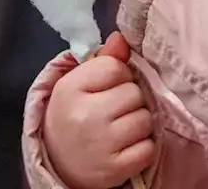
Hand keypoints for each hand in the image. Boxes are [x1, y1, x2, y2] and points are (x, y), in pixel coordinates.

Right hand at [45, 32, 155, 188]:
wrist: (59, 164)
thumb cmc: (75, 115)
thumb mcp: (79, 83)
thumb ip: (103, 59)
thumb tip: (121, 38)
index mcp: (70, 89)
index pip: (116, 67)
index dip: (119, 75)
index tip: (108, 88)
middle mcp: (84, 116)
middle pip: (134, 93)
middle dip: (131, 100)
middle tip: (115, 110)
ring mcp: (99, 145)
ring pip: (145, 119)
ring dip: (139, 123)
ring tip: (121, 128)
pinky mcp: (114, 169)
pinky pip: (148, 148)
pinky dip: (143, 148)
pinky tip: (125, 147)